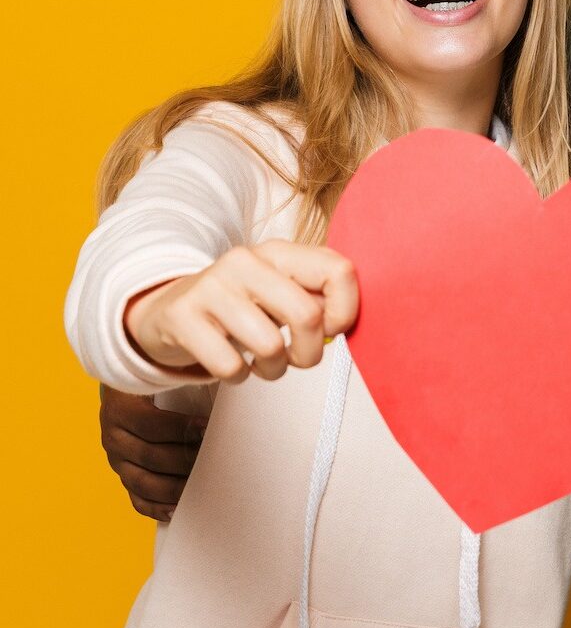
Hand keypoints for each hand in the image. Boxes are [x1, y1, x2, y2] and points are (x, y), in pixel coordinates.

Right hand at [99, 384, 203, 521]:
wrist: (128, 389)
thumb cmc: (155, 378)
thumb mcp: (163, 372)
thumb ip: (184, 376)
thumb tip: (218, 379)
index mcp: (120, 408)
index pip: (150, 425)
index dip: (180, 429)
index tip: (208, 428)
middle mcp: (113, 436)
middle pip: (150, 456)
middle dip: (184, 459)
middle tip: (213, 459)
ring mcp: (116, 460)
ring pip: (143, 482)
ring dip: (175, 487)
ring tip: (202, 485)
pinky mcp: (124, 475)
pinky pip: (137, 499)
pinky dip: (158, 507)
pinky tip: (178, 508)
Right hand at [124, 241, 358, 382]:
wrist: (166, 309)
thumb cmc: (237, 306)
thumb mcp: (278, 291)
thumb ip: (315, 299)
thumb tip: (341, 324)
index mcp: (279, 251)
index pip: (339, 271)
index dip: (346, 311)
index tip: (332, 330)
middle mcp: (246, 261)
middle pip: (307, 315)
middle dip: (310, 352)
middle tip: (299, 358)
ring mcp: (211, 287)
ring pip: (269, 346)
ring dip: (273, 369)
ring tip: (263, 363)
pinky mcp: (182, 317)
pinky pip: (229, 365)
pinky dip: (238, 376)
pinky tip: (232, 363)